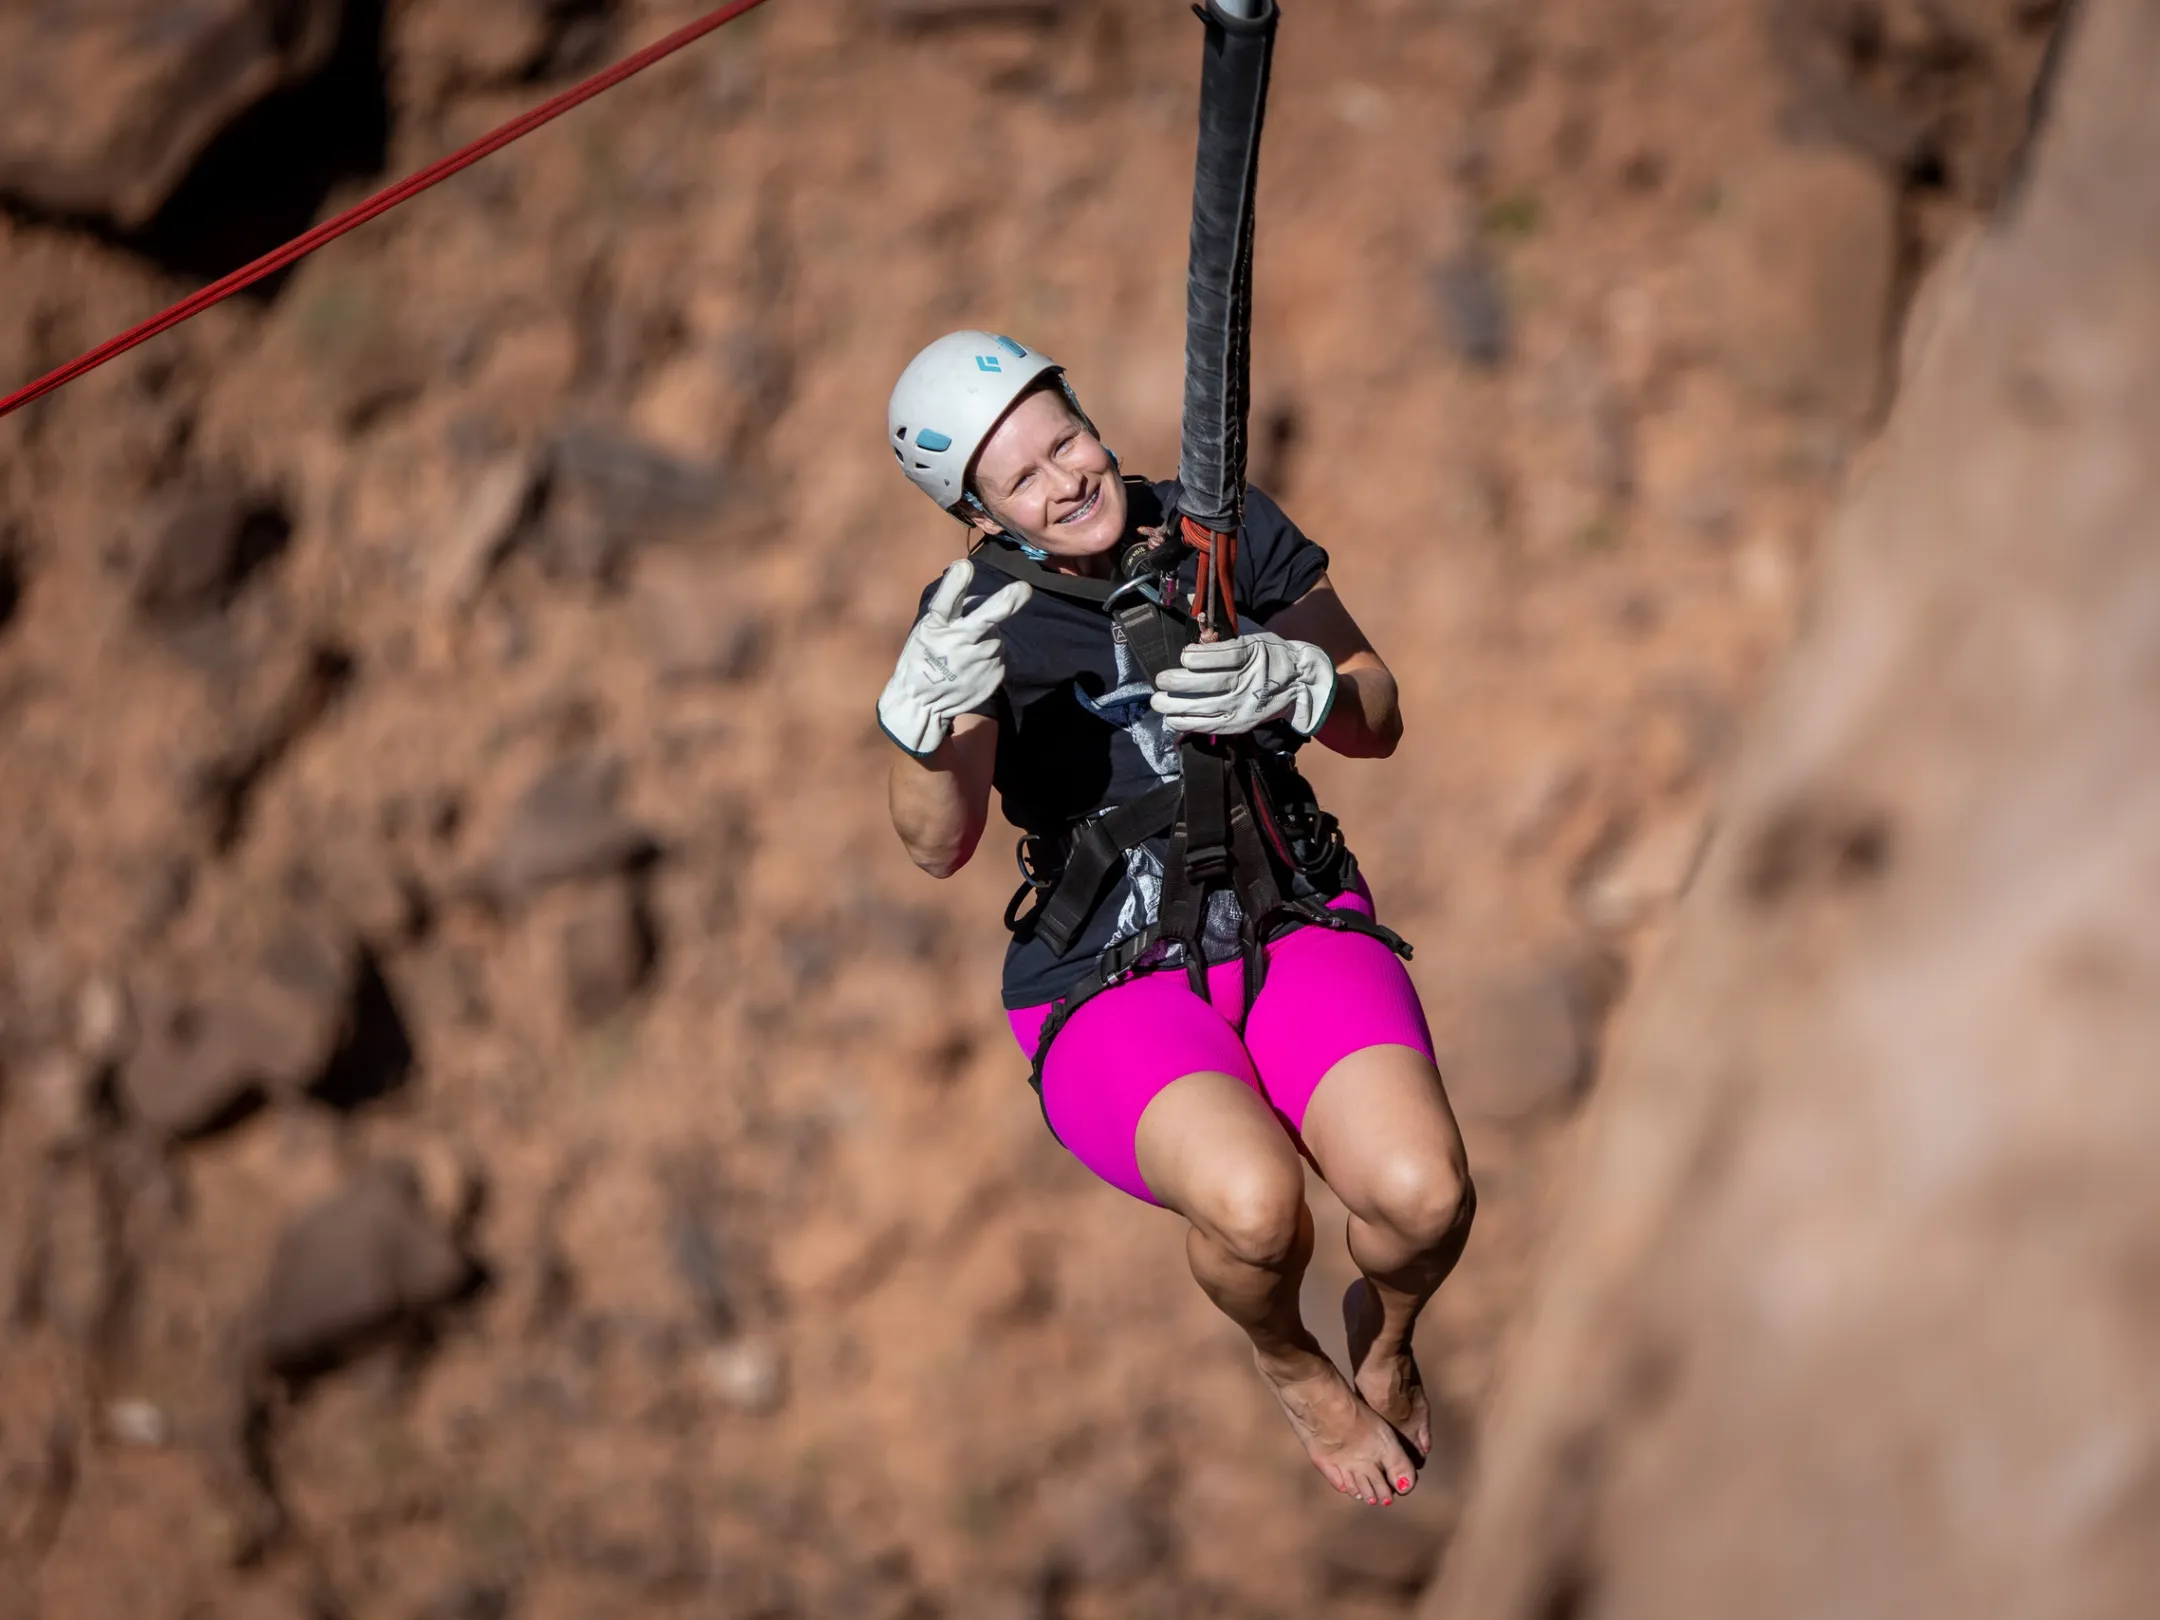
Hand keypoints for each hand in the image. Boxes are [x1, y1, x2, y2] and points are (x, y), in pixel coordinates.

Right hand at [878, 559, 1031, 756]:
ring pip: (995, 636)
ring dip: (988, 637)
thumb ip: (949, 613)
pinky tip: (973, 666)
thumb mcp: (925, 631)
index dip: (955, 584)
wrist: (922, 704)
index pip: (945, 603)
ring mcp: (978, 662)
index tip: (964, 566)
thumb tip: (981, 599)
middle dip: (1005, 603)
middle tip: (1023, 589)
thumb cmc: (922, 658)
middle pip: (984, 619)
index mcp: (936, 627)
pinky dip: (990, 656)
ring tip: (967, 651)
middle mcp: (958, 643)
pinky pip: (999, 656)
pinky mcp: (993, 675)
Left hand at [1149, 628, 1335, 736]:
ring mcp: (1245, 705)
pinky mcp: (1241, 723)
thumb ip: (1220, 622)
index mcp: (1253, 652)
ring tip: (1157, 701)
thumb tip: (1189, 599)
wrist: (1299, 681)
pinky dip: (1188, 723)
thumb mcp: (1250, 631)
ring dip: (1177, 706)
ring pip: (1207, 707)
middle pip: (1212, 683)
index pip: (1225, 655)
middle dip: (1181, 682)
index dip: (1200, 656)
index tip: (1184, 655)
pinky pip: (1210, 726)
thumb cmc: (1268, 651)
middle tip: (1161, 680)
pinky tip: (1171, 718)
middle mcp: (1249, 680)